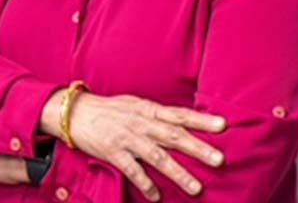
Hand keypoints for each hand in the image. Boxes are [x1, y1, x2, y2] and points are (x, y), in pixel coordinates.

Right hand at [41, 91, 226, 200]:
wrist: (75, 113)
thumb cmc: (111, 109)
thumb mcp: (137, 104)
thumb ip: (158, 114)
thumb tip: (183, 121)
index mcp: (150, 110)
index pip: (181, 115)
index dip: (202, 119)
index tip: (223, 125)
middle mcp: (142, 124)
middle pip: (175, 136)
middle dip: (198, 149)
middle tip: (219, 160)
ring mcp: (128, 139)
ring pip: (157, 157)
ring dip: (178, 173)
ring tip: (196, 188)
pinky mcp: (113, 153)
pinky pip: (132, 170)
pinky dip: (145, 183)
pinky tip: (156, 196)